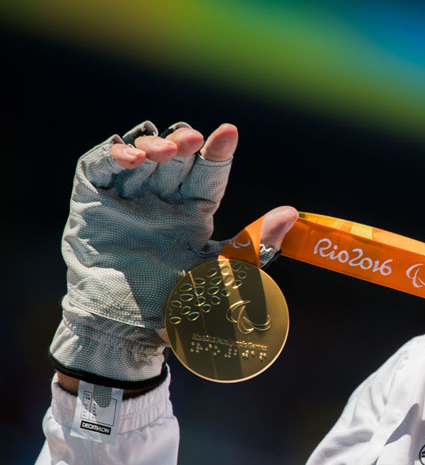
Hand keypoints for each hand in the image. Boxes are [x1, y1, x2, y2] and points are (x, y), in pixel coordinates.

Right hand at [50, 121, 297, 389]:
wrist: (128, 332)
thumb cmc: (179, 308)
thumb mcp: (223, 274)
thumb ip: (254, 244)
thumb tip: (292, 214)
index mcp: (193, 213)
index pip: (208, 173)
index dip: (218, 151)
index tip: (229, 132)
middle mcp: (161, 201)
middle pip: (176, 156)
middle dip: (185, 142)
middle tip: (194, 141)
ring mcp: (127, 199)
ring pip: (141, 152)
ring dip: (153, 143)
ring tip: (165, 152)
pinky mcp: (93, 200)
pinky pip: (99, 164)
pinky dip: (114, 152)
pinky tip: (133, 158)